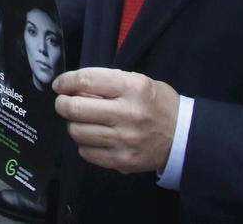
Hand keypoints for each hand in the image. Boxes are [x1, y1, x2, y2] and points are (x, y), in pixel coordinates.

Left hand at [55, 68, 179, 174]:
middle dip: (62, 104)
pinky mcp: (122, 161)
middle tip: (64, 102)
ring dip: (73, 124)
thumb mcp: (140, 81)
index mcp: (133, 88)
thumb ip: (109, 82)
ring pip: (77, 131)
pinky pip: (86, 152)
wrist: (183, 137)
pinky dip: (84, 143)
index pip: (87, 80)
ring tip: (82, 120)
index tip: (59, 84)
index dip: (66, 81)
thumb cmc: (159, 104)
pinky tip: (94, 136)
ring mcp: (124, 140)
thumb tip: (75, 87)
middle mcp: (127, 114)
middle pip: (76, 108)